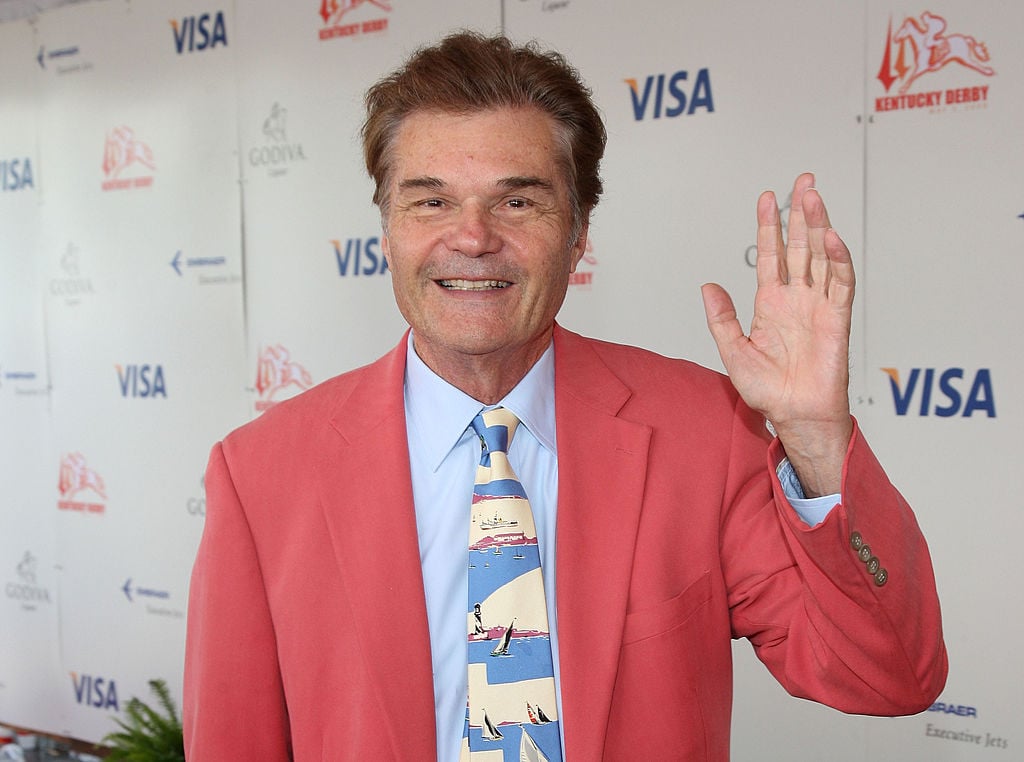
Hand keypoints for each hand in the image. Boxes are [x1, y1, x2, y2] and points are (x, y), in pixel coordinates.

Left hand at [701, 173, 853, 495]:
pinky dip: (838, 259)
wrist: (794, 414)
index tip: (767, 197)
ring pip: (822, 255)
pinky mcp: (837, 318)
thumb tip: (707, 285)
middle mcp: (796, 297)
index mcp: (771, 302)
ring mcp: (818, 304)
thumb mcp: (733, 351)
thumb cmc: (767, 390)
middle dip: (801, 212)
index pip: (772, 254)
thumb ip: (721, 318)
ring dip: (819, 225)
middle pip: (801, 245)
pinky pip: (841, 283)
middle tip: (803, 180)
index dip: (769, 226)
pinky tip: (831, 237)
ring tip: (813, 195)